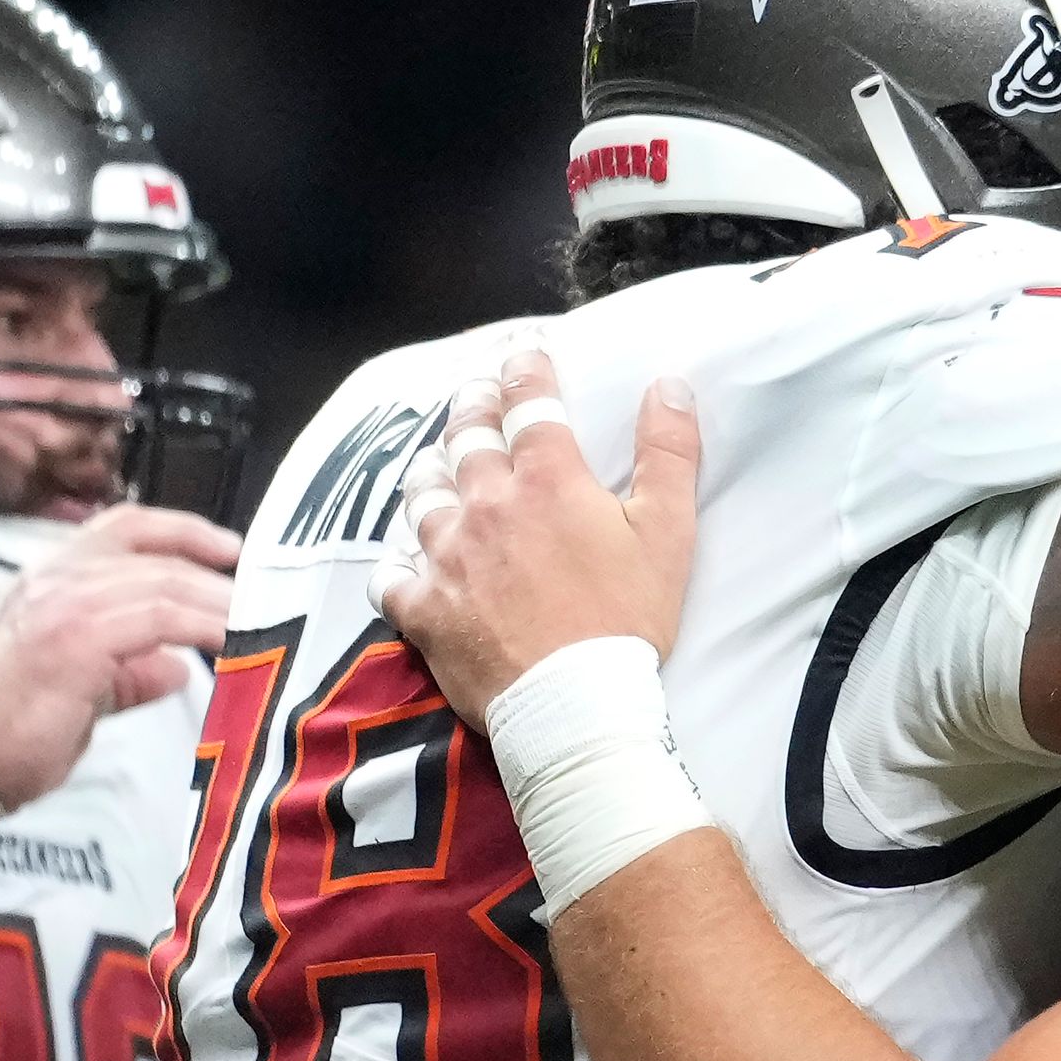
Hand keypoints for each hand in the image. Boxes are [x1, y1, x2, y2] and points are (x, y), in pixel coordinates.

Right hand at [0, 505, 238, 833]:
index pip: (126, 527)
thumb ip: (125, 669)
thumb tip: (177, 667)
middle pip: (155, 555)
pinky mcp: (71, 641)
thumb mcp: (76, 687)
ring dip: (219, 602)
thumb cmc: (7, 732)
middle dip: (219, 577)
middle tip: (270, 599)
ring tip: (262, 623)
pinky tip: (231, 642)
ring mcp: (59, 604)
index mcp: (49, 577)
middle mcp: (51, 577)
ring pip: (161, 583)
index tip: (233, 550)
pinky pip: (156, 619)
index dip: (185, 531)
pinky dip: (202, 626)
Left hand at [381, 349, 700, 712]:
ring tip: (436, 463)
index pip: (528, 402)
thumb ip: (668, 453)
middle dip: (471, 406)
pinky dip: (398, 561)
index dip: (525, 370)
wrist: (576, 706)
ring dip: (431, 471)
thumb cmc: (626, 622)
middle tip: (474, 394)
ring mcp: (448, 556)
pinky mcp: (424, 608)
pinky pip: (392, 574)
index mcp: (548, 481)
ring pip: (422, 493)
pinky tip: (405, 557)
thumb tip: (669, 385)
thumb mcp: (668, 534)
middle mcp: (487, 506)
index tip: (522, 354)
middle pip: (466, 437)